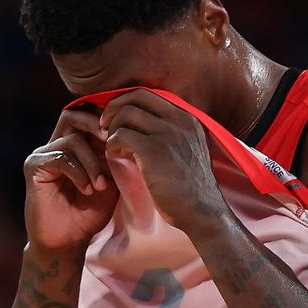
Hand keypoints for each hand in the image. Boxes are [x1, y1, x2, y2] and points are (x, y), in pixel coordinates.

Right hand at [23, 109, 118, 252]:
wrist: (68, 242)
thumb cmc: (90, 213)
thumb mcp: (110, 182)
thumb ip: (114, 157)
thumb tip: (128, 133)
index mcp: (76, 145)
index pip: (88, 117)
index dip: (108, 120)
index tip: (126, 134)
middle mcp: (57, 144)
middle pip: (74, 115)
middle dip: (97, 125)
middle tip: (112, 141)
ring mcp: (44, 154)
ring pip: (73, 140)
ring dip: (92, 162)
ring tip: (98, 185)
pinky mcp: (34, 166)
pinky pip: (61, 157)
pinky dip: (79, 173)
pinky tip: (86, 190)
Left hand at [100, 89, 227, 231]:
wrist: (203, 212)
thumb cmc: (192, 187)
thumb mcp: (189, 150)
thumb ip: (171, 133)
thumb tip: (142, 124)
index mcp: (187, 118)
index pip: (148, 94)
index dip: (126, 102)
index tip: (116, 118)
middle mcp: (179, 120)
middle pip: (135, 97)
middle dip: (114, 109)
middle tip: (104, 126)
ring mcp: (167, 133)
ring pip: (126, 114)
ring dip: (112, 128)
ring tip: (112, 145)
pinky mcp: (154, 151)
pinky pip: (120, 135)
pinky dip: (112, 144)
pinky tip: (114, 156)